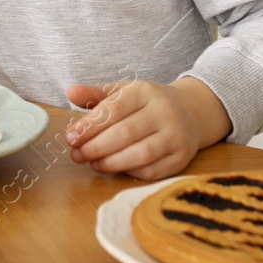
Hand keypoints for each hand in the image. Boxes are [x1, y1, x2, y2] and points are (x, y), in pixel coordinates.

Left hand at [65, 78, 232, 178]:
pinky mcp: (183, 158)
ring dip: (112, 162)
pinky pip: (154, 171)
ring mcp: (176, 136)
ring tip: (93, 163)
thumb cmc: (148, 103)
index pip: (114, 108)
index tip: (70, 137)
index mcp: (145, 92)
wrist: (192, 111)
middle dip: (96, 147)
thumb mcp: (123, 91)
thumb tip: (70, 92)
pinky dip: (131, 172)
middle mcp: (164, 113)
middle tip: (77, 155)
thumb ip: (95, 94)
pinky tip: (116, 169)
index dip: (90, 125)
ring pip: (141, 154)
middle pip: (126, 133)